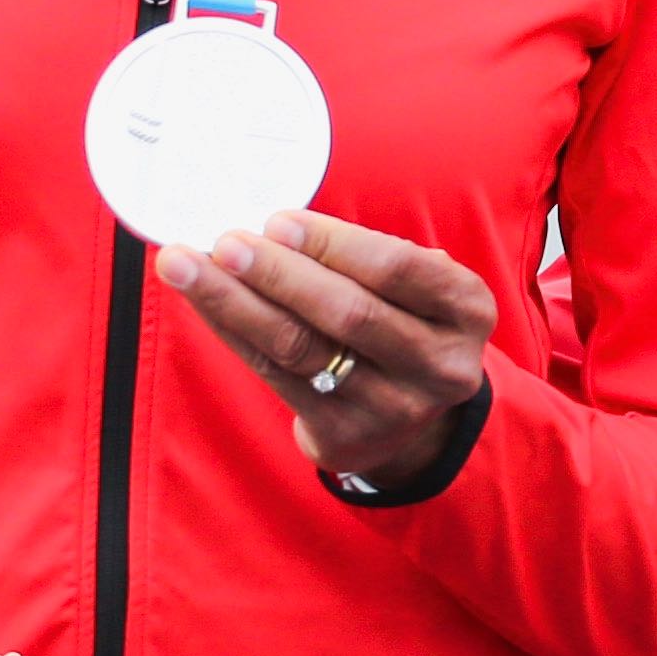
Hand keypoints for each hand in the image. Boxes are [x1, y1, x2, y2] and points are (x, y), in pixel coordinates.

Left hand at [155, 209, 497, 486]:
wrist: (414, 419)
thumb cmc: (402, 322)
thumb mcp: (414, 287)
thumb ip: (363, 258)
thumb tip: (272, 228)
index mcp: (466, 309)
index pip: (398, 269)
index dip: (334, 244)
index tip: (277, 221)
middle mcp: (440, 364)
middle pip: (348, 313)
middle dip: (278, 273)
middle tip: (226, 243)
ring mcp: (393, 407)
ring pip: (301, 347)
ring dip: (238, 302)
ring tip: (189, 265)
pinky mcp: (344, 434)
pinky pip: (275, 376)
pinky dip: (234, 333)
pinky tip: (207, 303)